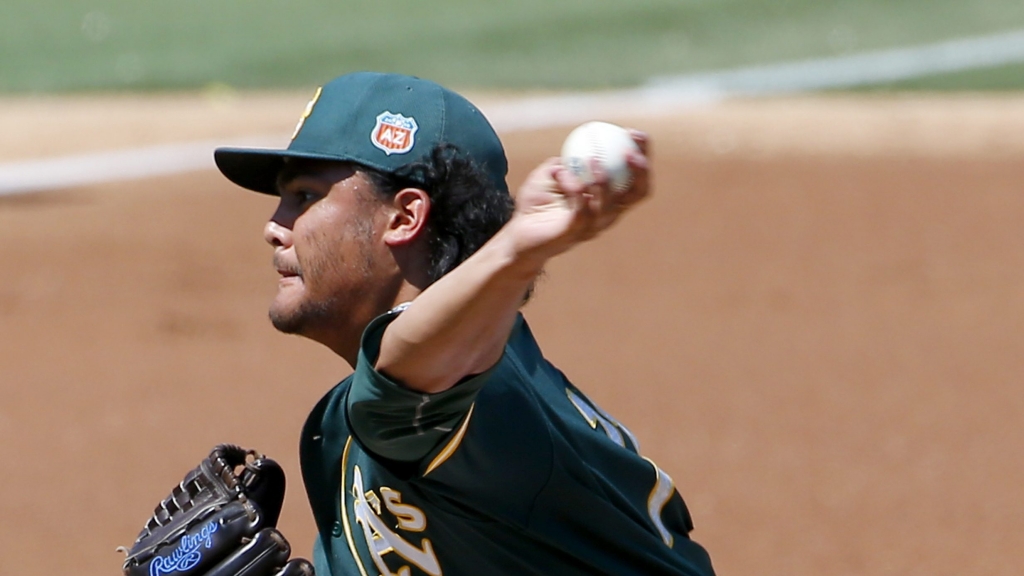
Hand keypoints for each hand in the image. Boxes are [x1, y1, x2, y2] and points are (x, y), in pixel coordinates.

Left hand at [507, 130, 649, 263]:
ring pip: (609, 204)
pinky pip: (581, 211)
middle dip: (640, 170)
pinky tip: (565, 174)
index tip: (634, 133)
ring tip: (593, 159)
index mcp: (609, 199)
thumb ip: (567, 159)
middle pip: (637, 193)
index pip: (636, 178)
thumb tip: (580, 140)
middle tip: (630, 150)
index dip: (642, 155)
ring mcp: (592, 226)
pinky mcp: (574, 233)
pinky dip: (574, 190)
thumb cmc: (536, 203)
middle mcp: (607, 214)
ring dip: (602, 180)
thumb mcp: (550, 173)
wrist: (517, 234)